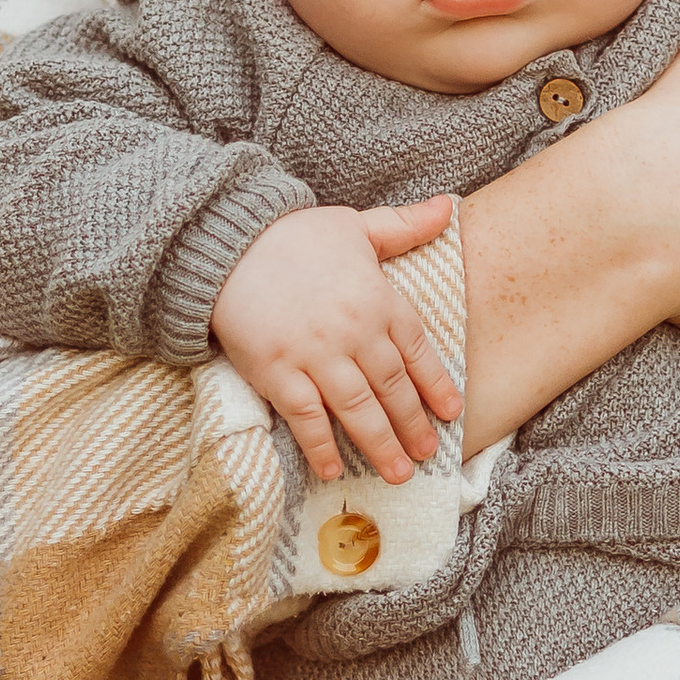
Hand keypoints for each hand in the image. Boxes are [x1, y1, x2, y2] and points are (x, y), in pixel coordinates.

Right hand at [209, 198, 461, 484]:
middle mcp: (354, 332)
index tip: (452, 412)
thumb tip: (447, 207)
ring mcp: (316, 355)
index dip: (437, 384)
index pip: (417, 350)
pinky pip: (307, 418)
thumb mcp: (354, 224)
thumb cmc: (293, 234)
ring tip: (398, 473)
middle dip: (412, 425)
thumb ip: (403, 225)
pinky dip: (321, 447)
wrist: (227, 243)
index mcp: (378, 298)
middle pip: (392, 388)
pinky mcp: (278, 372)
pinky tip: (333, 471)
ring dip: (380, 445)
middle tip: (428, 454)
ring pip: (358, 409)